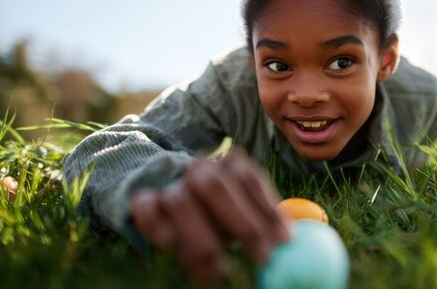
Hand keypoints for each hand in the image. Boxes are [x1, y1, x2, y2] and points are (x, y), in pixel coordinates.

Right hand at [130, 149, 289, 283]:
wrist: (173, 203)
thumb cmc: (223, 217)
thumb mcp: (248, 214)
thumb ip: (266, 224)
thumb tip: (292, 244)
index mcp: (228, 164)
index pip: (248, 178)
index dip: (268, 208)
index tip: (285, 240)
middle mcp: (198, 169)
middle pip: (214, 185)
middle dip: (241, 224)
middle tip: (262, 258)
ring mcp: (169, 185)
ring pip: (180, 201)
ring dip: (202, 241)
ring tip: (221, 272)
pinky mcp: (143, 203)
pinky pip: (145, 210)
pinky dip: (158, 228)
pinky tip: (175, 248)